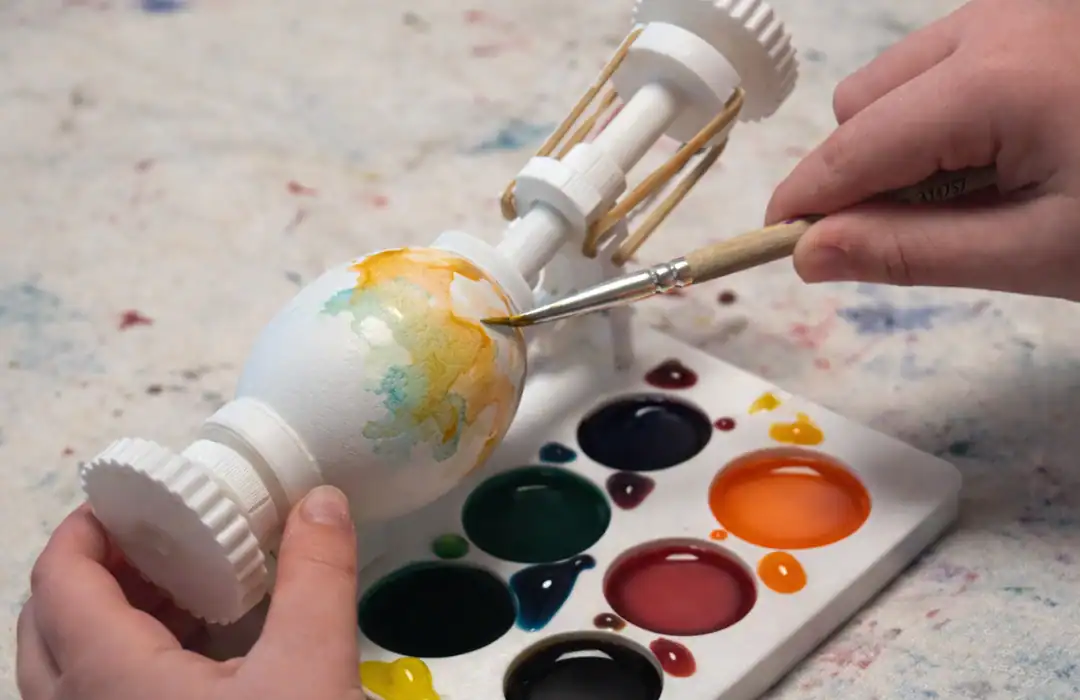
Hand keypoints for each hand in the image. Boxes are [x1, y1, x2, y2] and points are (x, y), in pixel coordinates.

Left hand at [17, 486, 363, 699]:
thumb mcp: (312, 669)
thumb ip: (316, 575)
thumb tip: (320, 499)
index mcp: (107, 680)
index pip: (60, 579)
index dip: (86, 526)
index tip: (135, 495)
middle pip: (47, 621)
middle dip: (97, 567)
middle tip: (162, 537)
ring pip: (65, 667)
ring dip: (110, 614)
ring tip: (184, 586)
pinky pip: (95, 698)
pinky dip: (127, 657)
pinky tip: (195, 654)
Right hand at [766, 0, 1079, 299]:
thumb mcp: (1035, 253)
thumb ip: (910, 251)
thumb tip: (808, 253)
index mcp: (991, 77)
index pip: (855, 147)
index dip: (804, 203)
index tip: (776, 249)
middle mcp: (992, 21)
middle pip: (860, 102)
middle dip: (861, 172)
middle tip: (913, 234)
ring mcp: (1016, 11)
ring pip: (893, 78)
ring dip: (898, 142)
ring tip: (975, 191)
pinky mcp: (1033, 18)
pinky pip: (941, 63)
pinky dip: (940, 116)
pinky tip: (1001, 154)